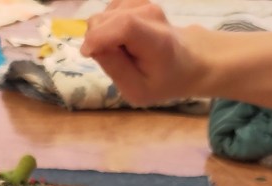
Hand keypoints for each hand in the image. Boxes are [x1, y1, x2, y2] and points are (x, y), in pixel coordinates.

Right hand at [82, 0, 203, 105]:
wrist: (185, 62)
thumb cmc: (161, 81)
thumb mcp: (137, 90)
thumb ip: (115, 69)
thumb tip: (92, 46)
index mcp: (157, 41)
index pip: (125, 26)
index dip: (100, 36)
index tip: (87, 53)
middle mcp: (151, 14)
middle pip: (106, 19)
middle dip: (98, 41)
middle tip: (114, 62)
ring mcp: (143, 3)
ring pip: (103, 15)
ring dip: (103, 36)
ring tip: (123, 52)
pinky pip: (106, 12)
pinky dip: (107, 28)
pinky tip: (122, 41)